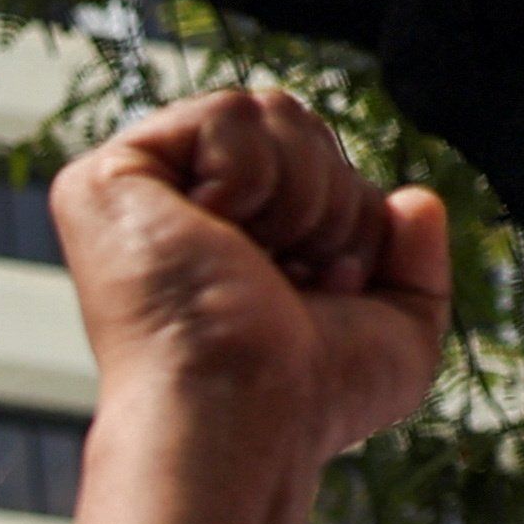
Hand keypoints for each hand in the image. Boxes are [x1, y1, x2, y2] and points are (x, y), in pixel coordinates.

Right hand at [49, 90, 448, 468]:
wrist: (243, 413)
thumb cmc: (306, 402)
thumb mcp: (399, 339)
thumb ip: (418, 269)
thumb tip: (414, 200)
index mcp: (228, 244)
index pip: (318, 161)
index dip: (349, 216)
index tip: (320, 292)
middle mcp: (176, 215)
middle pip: (299, 124)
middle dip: (331, 197)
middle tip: (294, 277)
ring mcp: (135, 197)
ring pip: (270, 110)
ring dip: (301, 192)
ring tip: (255, 261)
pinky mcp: (104, 180)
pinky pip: (227, 112)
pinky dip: (252, 176)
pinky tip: (213, 237)